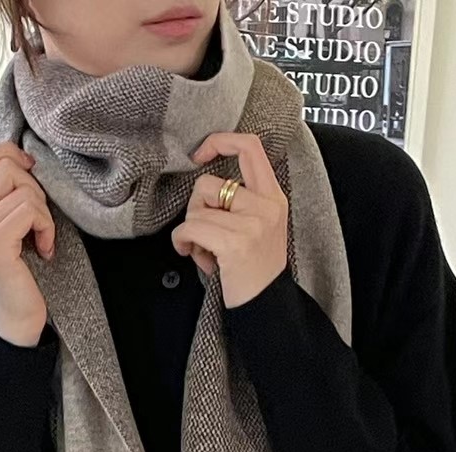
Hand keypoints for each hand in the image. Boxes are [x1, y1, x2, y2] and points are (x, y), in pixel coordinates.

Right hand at [0, 142, 55, 346]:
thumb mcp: (4, 230)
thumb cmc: (16, 278)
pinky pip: (29, 210)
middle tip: (38, 220)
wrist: (14, 323)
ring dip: (42, 211)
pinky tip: (44, 249)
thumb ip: (2, 199)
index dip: (7, 154)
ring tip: (40, 237)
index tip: (30, 171)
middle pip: (4, 167)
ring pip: (21, 187)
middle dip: (33, 188)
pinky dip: (46, 227)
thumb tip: (23, 160)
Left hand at [172, 133, 288, 308]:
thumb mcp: (256, 227)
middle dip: (195, 208)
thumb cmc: (253, 270)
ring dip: (189, 231)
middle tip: (201, 231)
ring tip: (202, 249)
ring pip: (197, 210)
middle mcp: (266, 206)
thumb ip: (237, 202)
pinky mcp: (235, 243)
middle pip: (209, 183)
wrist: (266, 306)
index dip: (220, 141)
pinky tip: (190, 253)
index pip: (250, 147)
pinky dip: (182, 241)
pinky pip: (191, 229)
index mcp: (273, 197)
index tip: (200, 154)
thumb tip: (201, 190)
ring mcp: (252, 224)